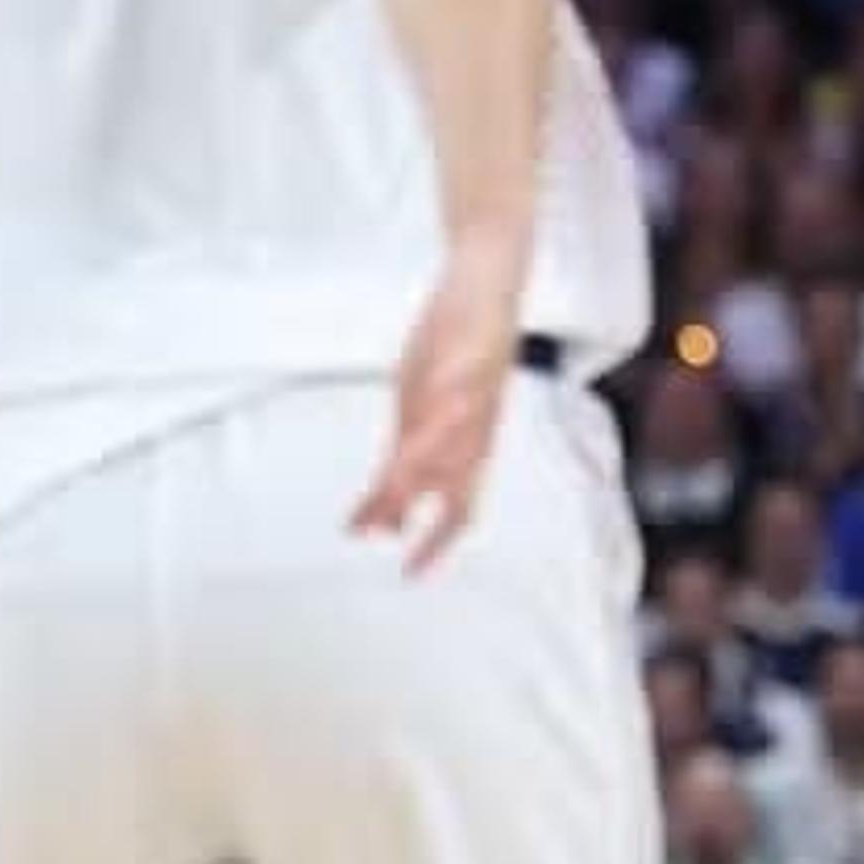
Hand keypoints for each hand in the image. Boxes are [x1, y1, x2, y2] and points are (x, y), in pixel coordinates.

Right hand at [350, 242, 528, 574]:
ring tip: (395, 477)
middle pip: (456, 482)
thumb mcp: (417, 419)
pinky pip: (465, 375)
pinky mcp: (475, 351)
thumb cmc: (452, 355)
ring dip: (426, 459)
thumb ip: (402, 472)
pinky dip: (453, 390)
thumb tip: (379, 524)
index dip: (436, 544)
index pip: (457, 510)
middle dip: (420, 509)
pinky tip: (438, 397)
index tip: (411, 574)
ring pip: (457, 436)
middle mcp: (475, 428)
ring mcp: (478, 391)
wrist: (485, 289)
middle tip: (383, 530)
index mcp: (463, 447)